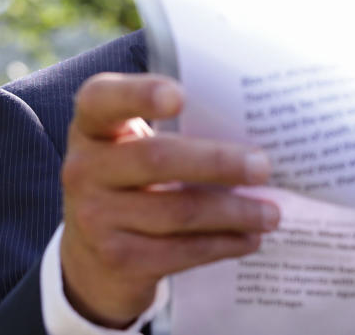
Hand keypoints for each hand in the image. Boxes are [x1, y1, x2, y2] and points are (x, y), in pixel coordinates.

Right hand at [59, 72, 278, 326]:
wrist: (91, 255)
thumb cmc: (133, 178)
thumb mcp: (134, 143)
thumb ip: (177, 128)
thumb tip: (258, 127)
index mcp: (92, 125)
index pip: (103, 99)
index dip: (139, 95)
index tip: (180, 96)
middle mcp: (84, 168)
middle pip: (157, 159)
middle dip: (218, 163)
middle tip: (263, 167)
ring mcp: (95, 217)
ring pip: (178, 211)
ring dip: (234, 212)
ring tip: (271, 212)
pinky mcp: (117, 259)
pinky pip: (180, 251)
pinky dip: (222, 244)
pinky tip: (249, 238)